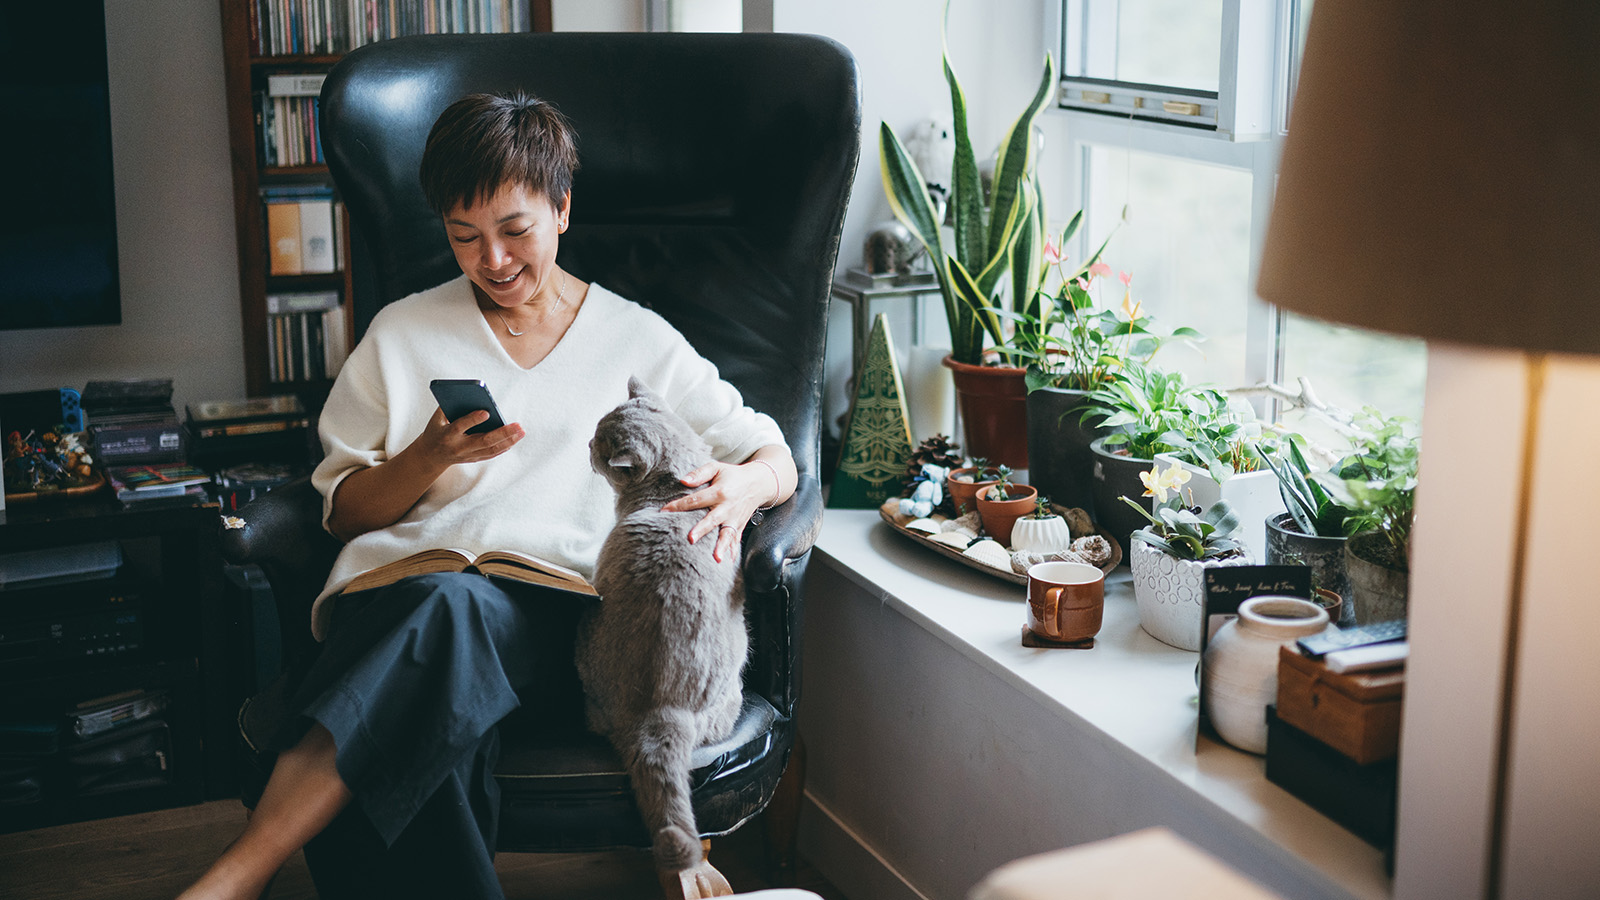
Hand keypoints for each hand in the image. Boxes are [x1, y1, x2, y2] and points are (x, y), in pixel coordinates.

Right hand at [410, 408, 524, 470]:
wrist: (429, 456)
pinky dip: (504, 447)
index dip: (473, 420)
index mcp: (447, 434)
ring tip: (521, 431)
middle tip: (518, 425)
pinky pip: (491, 454)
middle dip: (502, 433)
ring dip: (508, 441)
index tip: (486, 412)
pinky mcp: (473, 459)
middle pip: (483, 441)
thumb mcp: (436, 418)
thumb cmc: (436, 431)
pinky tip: (514, 439)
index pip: (461, 426)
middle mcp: (458, 447)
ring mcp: (467, 455)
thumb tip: (470, 394)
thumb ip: (450, 406)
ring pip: (491, 449)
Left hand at [661, 459, 773, 562]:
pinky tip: (728, 562)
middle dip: (702, 530)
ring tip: (716, 558)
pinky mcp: (740, 526)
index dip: (679, 505)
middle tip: (691, 539)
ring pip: (727, 534)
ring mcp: (735, 518)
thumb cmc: (733, 475)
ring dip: (722, 546)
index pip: (696, 500)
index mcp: (720, 492)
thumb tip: (683, 481)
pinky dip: (733, 551)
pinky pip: (736, 540)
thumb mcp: (717, 467)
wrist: (758, 483)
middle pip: (712, 520)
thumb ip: (700, 473)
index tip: (664, 512)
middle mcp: (727, 507)